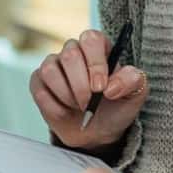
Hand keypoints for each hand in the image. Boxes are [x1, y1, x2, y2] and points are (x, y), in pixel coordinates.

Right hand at [32, 29, 147, 150]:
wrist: (97, 132)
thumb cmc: (116, 107)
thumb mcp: (134, 95)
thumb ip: (132, 81)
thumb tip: (111, 86)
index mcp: (99, 47)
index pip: (92, 39)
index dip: (95, 63)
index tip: (101, 87)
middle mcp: (74, 51)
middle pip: (69, 55)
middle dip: (80, 85)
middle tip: (89, 103)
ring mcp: (53, 65)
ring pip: (50, 71)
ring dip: (67, 96)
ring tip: (79, 107)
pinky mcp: (38, 82)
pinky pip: (40, 90)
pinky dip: (54, 107)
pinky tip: (66, 112)